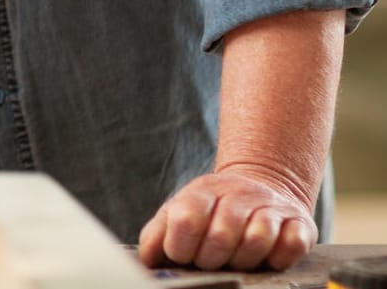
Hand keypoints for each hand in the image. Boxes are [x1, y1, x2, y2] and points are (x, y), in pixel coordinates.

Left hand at [137, 169, 315, 271]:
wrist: (263, 185)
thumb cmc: (214, 211)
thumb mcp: (180, 212)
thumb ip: (158, 234)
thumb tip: (148, 260)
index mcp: (203, 190)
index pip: (186, 220)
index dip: (181, 247)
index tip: (183, 256)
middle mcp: (239, 194)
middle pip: (221, 235)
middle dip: (211, 259)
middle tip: (211, 262)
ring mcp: (271, 207)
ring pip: (256, 241)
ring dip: (243, 260)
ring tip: (237, 260)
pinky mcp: (300, 224)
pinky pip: (291, 245)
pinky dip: (278, 259)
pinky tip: (268, 259)